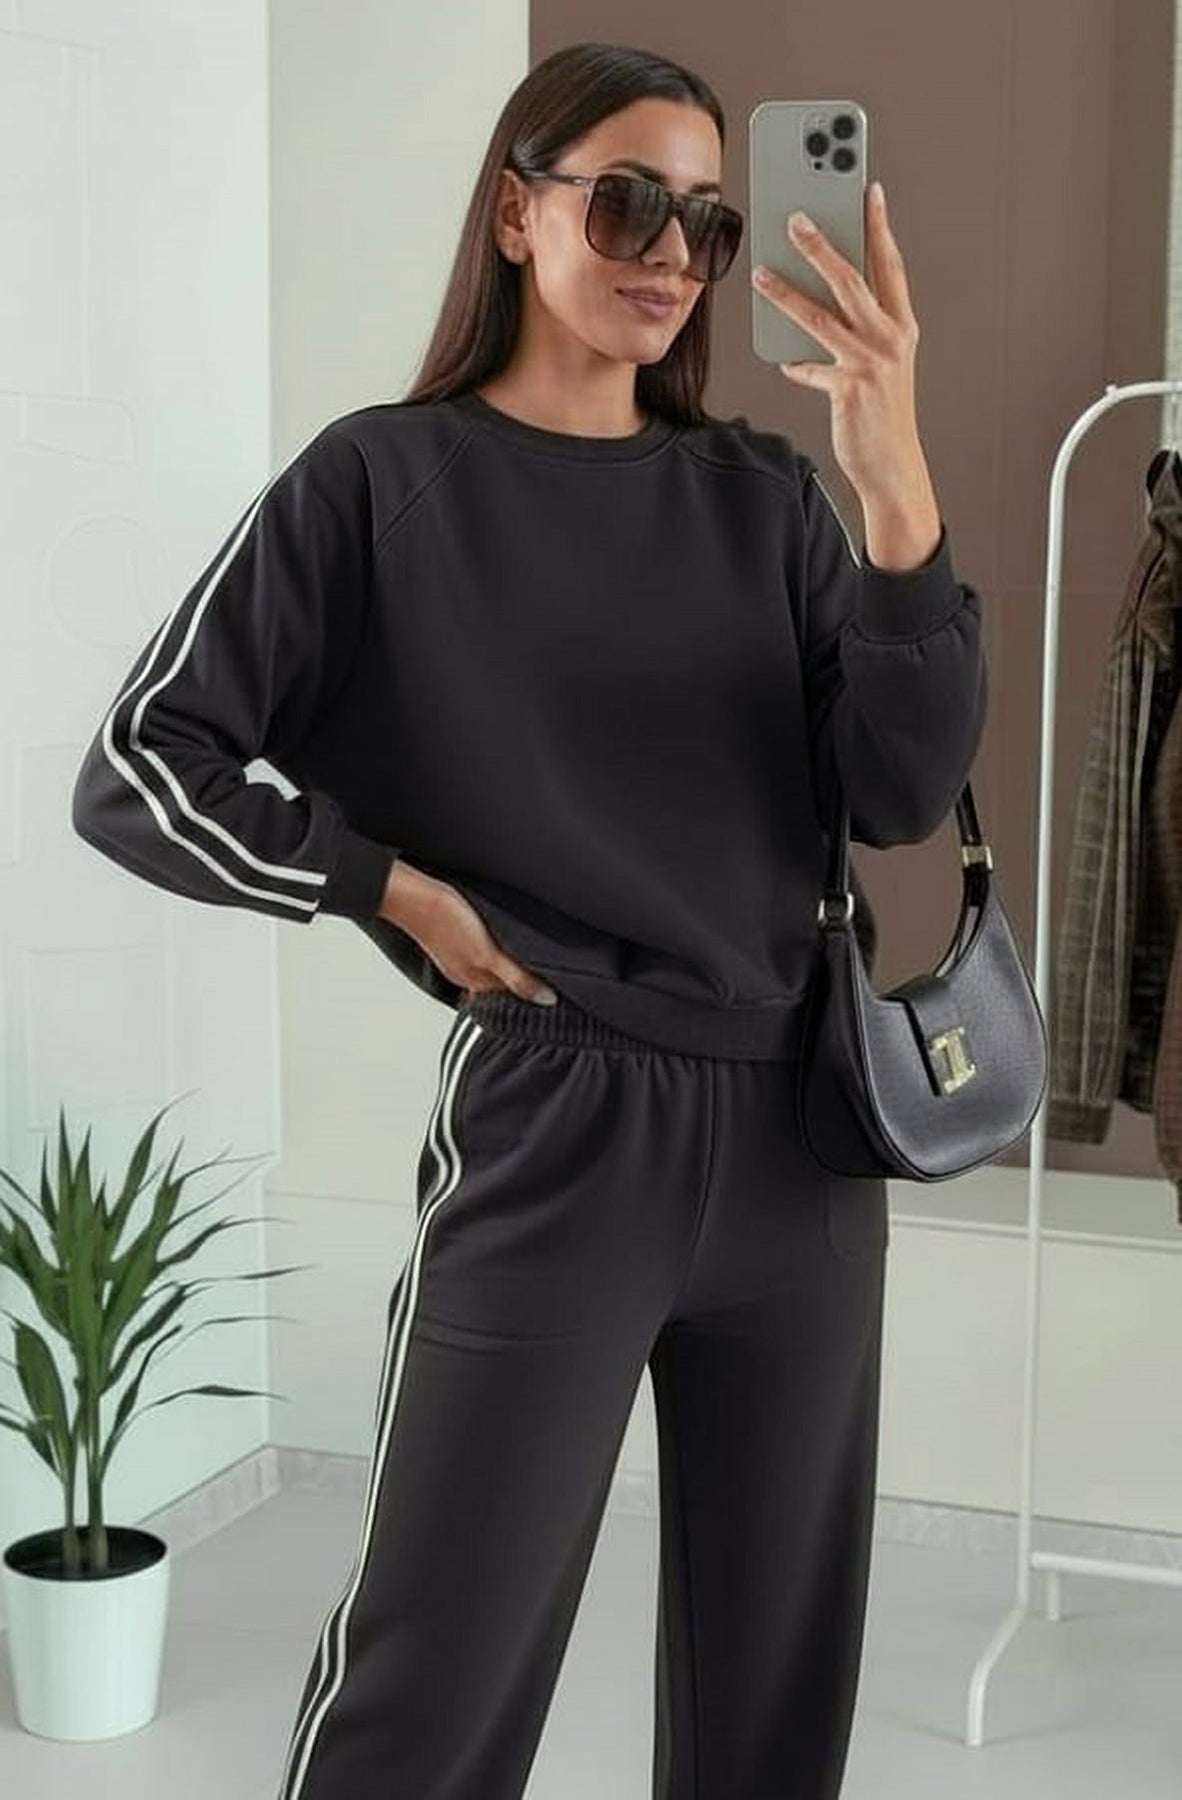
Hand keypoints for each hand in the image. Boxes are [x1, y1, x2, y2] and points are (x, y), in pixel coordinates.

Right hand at [389, 867, 557, 1005]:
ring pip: (490, 969)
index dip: (532, 995)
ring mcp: (457, 956)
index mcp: (475, 981)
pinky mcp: (452, 938)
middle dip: (521, 983)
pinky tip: (498, 942)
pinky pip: (478, 952)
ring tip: (529, 962)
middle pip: (500, 986)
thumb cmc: (443, 920)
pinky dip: (493, 952)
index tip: (554, 993)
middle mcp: (466, 973)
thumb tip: (545, 1000)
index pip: (510, 997)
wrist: (412, 894)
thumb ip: (517, 978)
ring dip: (508, 967)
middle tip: (547, 979)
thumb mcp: (488, 954)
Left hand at [751, 181, 932, 508]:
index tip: (868, 189)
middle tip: (795, 217)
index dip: (879, 225)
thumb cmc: (882, 411)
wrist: (892, 465)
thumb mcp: (881, 362)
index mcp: (902, 326)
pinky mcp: (849, 390)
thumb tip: (818, 296)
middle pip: (851, 280)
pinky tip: (784, 361)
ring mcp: (871, 364)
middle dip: (821, 245)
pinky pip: (811, 368)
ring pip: (821, 317)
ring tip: (760, 273)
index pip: (890, 264)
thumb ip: (859, 327)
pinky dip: (796, 364)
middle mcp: (891, 339)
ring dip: (787, 292)